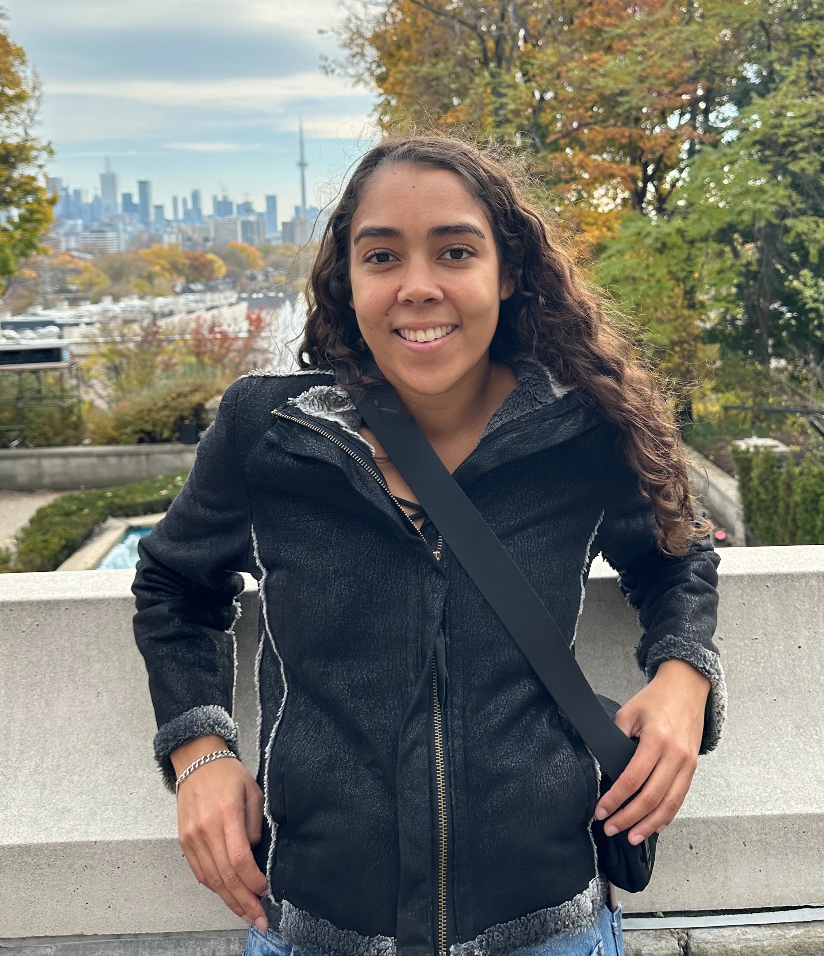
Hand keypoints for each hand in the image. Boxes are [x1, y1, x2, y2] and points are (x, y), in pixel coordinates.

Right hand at [172, 735, 268, 929]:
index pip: (240, 859)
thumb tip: (254, 854)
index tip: (266, 890)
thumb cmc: (229, 775)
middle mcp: (206, 829)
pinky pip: (200, 872)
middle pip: (225, 876)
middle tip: (259, 918)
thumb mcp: (253, 791)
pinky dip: (215, 887)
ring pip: (212, 879)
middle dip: (244, 902)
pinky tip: (228, 896)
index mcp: (226, 814)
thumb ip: (255, 824)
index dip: (253, 881)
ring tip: (247, 914)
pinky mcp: (184, 842)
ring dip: (230, 901)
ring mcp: (192, 837)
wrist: (197, 762)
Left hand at [593, 659, 709, 845]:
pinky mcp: (693, 769)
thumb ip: (616, 739)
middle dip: (628, 818)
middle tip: (610, 828)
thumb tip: (603, 767)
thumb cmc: (656, 699)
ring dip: (648, 824)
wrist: (687, 689)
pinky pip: (680, 799)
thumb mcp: (629, 712)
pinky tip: (653, 826)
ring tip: (630, 836)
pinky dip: (666, 816)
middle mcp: (676, 755)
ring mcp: (687, 764)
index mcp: (657, 740)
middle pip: (652, 798)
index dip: (615, 799)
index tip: (601, 811)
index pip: (633, 779)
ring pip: (669, 804)